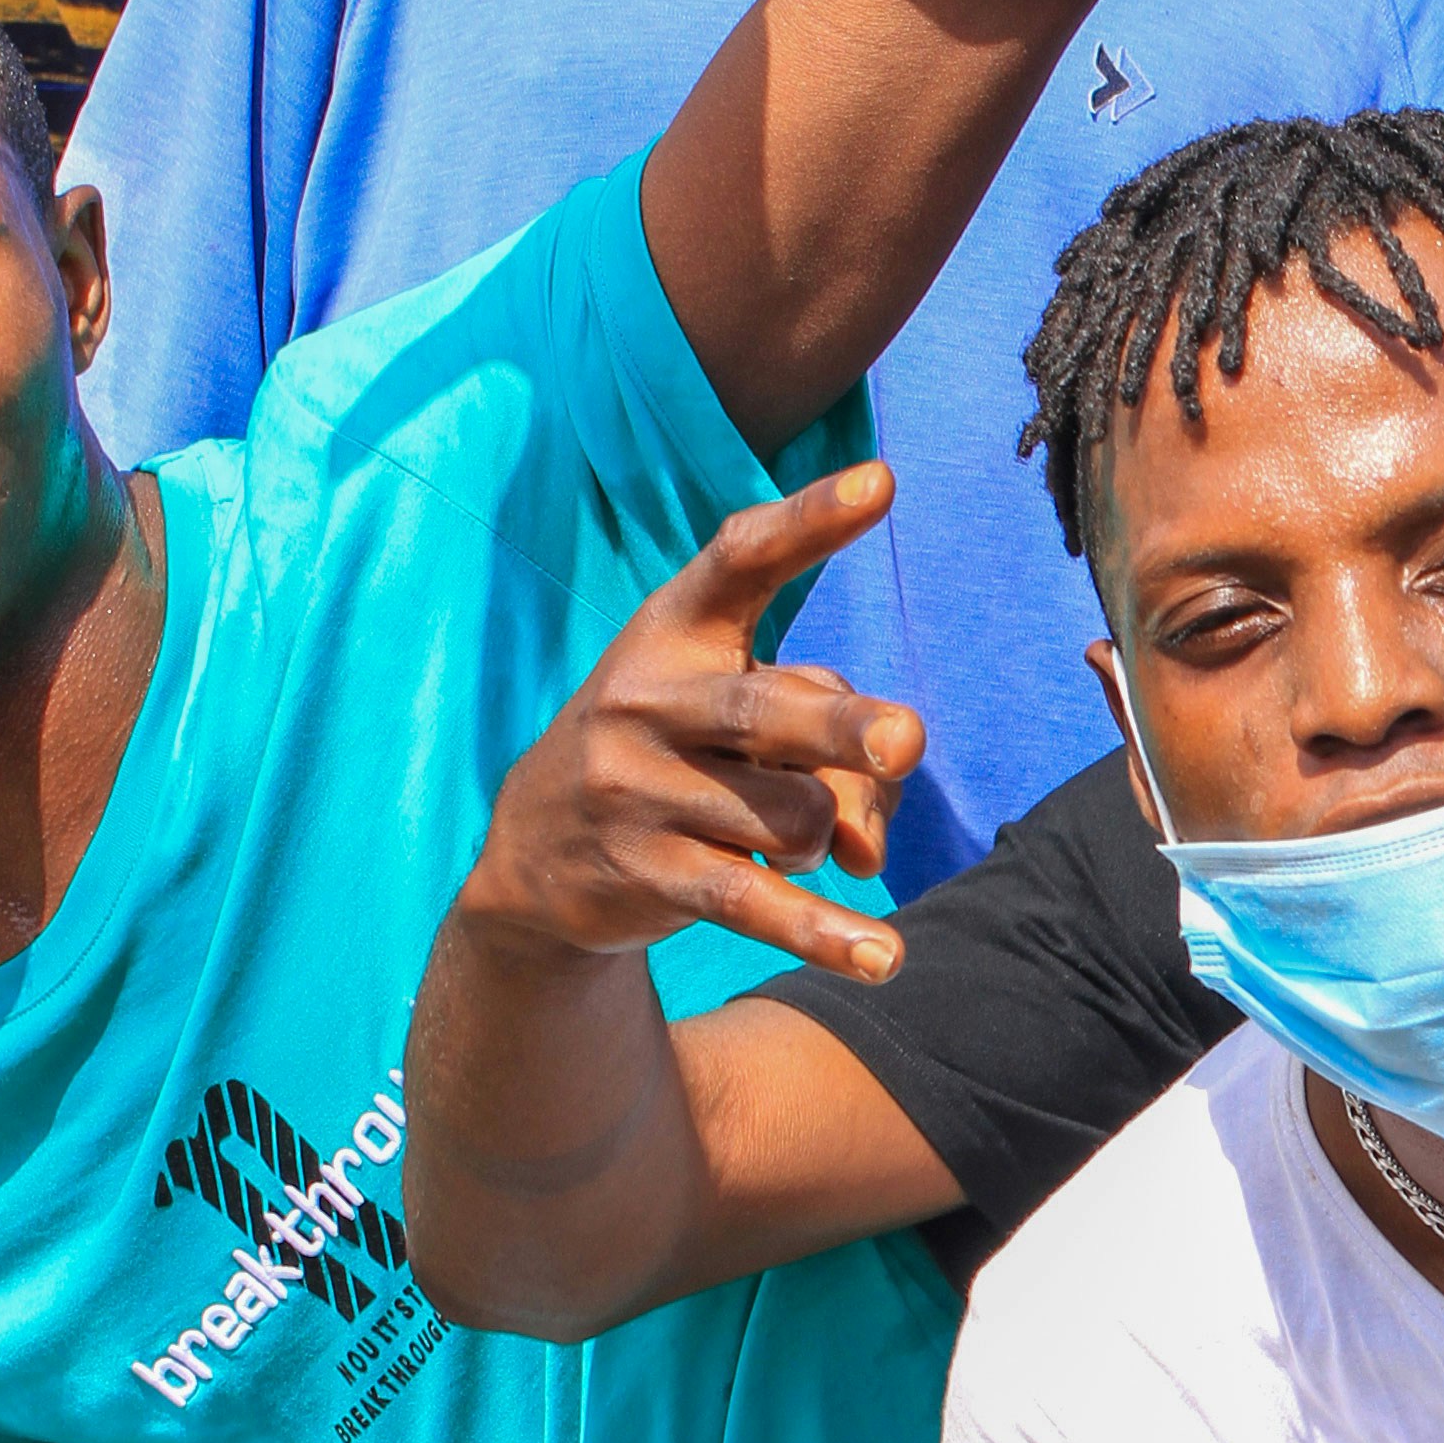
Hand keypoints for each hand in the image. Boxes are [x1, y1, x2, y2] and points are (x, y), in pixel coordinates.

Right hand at [454, 465, 922, 983]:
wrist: (538, 854)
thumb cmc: (676, 757)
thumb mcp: (735, 721)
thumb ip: (822, 749)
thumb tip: (867, 847)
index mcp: (675, 631)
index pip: (742, 561)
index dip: (809, 522)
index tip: (882, 484)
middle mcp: (648, 698)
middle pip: (769, 713)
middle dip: (842, 729)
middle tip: (905, 743)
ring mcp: (638, 788)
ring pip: (790, 818)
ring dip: (822, 839)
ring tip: (786, 839)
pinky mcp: (646, 872)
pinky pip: (756, 903)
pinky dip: (824, 933)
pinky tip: (883, 958)